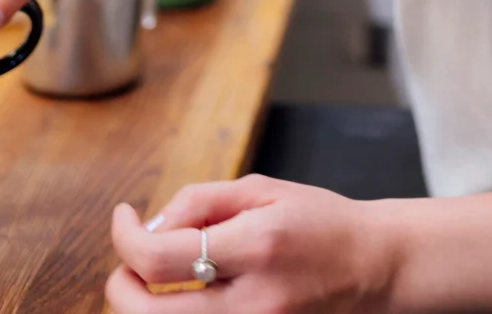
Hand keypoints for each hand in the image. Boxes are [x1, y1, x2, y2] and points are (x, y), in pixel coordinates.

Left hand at [106, 175, 400, 313]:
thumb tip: (149, 227)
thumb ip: (201, 202)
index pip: (160, 257)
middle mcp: (253, 300)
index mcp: (255, 244)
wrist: (370, 266)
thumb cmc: (318, 221)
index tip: (124, 216)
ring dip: (143, 305)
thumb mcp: (263, 190)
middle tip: (127, 259)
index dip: (125, 237)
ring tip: (153, 277)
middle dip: (121, 284)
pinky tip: (181, 295)